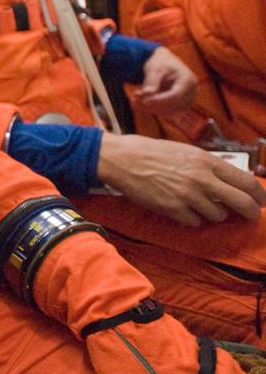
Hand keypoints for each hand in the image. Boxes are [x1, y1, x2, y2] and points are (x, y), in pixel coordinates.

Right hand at [98, 133, 265, 225]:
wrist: (122, 159)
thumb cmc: (152, 152)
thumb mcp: (186, 151)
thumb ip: (209, 166)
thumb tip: (231, 181)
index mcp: (206, 161)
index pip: (246, 182)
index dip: (259, 195)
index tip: (261, 201)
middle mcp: (200, 178)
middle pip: (242, 202)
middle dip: (250, 212)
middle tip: (251, 215)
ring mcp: (187, 195)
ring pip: (218, 215)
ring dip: (214, 213)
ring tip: (201, 205)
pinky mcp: (172, 209)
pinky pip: (195, 221)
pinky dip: (193, 218)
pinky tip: (183, 208)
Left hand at [133, 46, 197, 114]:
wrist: (165, 62)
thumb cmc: (160, 63)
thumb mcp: (154, 69)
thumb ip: (151, 81)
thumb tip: (147, 94)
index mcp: (188, 80)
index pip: (176, 96)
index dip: (159, 100)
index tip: (144, 101)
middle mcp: (191, 92)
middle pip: (172, 105)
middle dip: (152, 105)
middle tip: (133, 100)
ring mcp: (187, 100)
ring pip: (168, 112)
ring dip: (150, 109)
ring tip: (134, 100)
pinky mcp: (180, 105)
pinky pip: (166, 112)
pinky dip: (153, 109)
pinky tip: (140, 102)